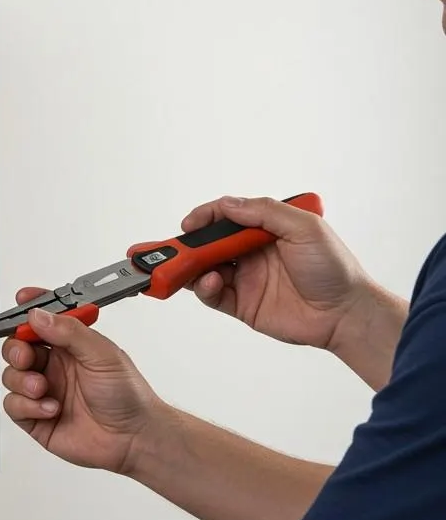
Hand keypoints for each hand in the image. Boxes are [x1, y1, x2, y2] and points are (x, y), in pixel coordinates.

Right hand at [2, 305, 168, 474]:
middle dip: (16, 350)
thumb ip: (70, 332)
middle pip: (16, 348)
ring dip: (23, 381)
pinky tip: (50, 409)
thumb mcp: (103, 355)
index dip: (27, 310)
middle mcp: (54, 366)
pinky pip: (13, 405)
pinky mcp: (35, 417)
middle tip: (26, 357)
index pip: (40, 322)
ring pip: (11, 376)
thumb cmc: (128, 396)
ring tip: (43, 389)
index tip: (20, 302)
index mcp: (69, 346)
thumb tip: (39, 316)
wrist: (133, 439)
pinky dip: (27, 406)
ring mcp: (43, 391)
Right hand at [171, 195, 376, 350]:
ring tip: (188, 267)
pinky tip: (210, 282)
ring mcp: (245, 279)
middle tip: (175, 248)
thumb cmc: (334, 268)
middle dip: (189, 244)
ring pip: (204, 269)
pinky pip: (212, 295)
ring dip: (191, 267)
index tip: (190, 223)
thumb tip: (228, 205)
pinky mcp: (241, 304)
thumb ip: (265, 212)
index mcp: (265, 229)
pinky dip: (203, 288)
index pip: (226, 217)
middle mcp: (251, 253)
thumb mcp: (305, 227)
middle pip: (209, 244)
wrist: (345, 313)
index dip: (205, 217)